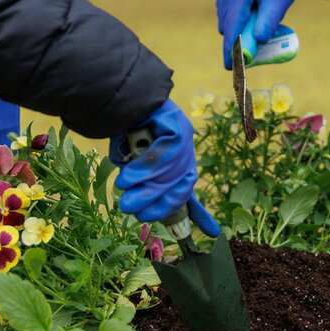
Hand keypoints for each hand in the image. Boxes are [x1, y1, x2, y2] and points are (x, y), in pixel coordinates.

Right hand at [111, 100, 220, 236]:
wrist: (115, 96)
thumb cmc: (121, 131)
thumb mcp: (131, 164)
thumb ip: (140, 183)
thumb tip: (140, 208)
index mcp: (177, 162)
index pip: (189, 190)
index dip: (202, 213)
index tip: (214, 233)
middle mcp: (186, 151)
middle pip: (180, 184)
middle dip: (157, 203)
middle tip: (133, 213)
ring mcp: (184, 136)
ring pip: (172, 170)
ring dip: (146, 187)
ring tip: (126, 195)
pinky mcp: (177, 124)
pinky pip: (167, 151)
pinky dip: (147, 166)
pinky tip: (129, 175)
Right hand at [215, 0, 300, 69]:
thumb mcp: (279, 2)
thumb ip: (268, 21)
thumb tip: (258, 40)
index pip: (232, 25)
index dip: (231, 48)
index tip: (231, 66)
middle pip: (226, 25)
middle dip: (235, 41)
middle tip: (249, 54)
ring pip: (224, 20)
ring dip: (236, 29)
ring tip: (254, 23)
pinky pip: (224, 12)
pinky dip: (234, 19)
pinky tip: (248, 13)